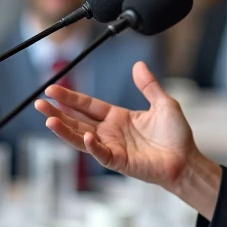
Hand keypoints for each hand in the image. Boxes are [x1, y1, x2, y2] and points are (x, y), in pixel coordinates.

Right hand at [35, 62, 219, 212]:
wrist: (187, 161)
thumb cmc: (176, 136)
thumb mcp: (163, 103)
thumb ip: (148, 85)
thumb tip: (139, 64)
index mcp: (118, 117)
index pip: (88, 105)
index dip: (70, 98)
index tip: (52, 89)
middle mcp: (110, 132)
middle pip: (78, 120)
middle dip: (58, 112)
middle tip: (39, 103)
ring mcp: (112, 147)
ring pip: (82, 138)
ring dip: (65, 130)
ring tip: (48, 119)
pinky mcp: (119, 162)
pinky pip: (102, 153)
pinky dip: (93, 146)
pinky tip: (87, 136)